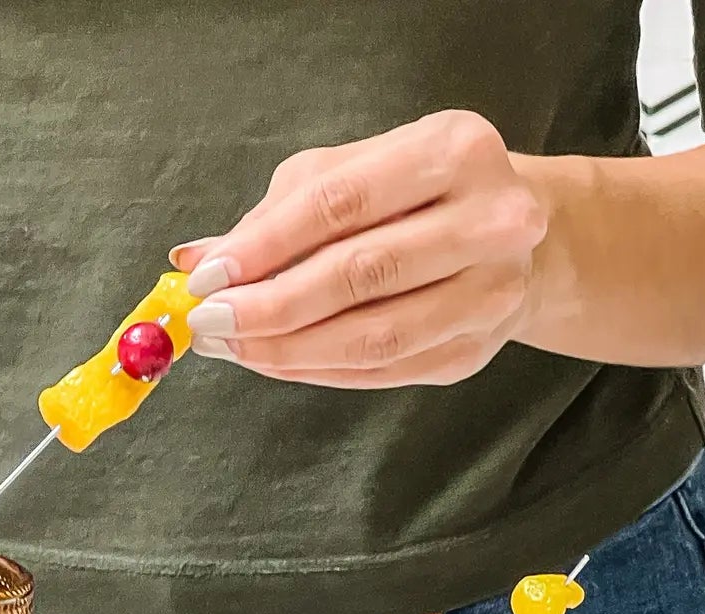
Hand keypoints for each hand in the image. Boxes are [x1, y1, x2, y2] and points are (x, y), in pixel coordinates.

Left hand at [171, 111, 547, 387]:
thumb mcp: (350, 175)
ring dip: (288, 350)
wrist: (512, 239)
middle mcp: (490, 220)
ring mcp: (490, 293)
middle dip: (270, 307)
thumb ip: (276, 215)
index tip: (208, 277)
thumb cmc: (414, 196)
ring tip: (232, 347)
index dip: (266, 245)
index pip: (342, 203)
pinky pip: (380, 371)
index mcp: (454, 151)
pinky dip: (316, 371)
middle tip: (210, 322)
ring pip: (373, 337)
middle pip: (360, 274)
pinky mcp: (473, 352)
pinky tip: (274, 361)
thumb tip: (192, 259)